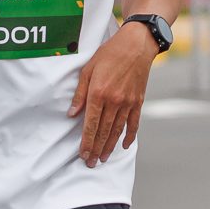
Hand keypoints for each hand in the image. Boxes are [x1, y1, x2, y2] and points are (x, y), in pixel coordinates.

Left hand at [68, 23, 157, 165]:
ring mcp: (128, 102)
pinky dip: (129, 136)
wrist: (136, 45)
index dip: (86, 142)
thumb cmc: (109, 54)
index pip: (90, 125)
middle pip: (103, 131)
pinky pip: (133, 123)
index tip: (83, 155)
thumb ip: (79, 94)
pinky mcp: (138, 101)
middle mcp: (114, 101)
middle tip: (91, 163)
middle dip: (96, 149)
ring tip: (104, 158)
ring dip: (109, 146)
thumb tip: (71, 114)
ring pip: (117, 130)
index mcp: (98, 93)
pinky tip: (123, 146)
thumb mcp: (88, 69)